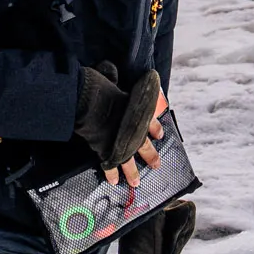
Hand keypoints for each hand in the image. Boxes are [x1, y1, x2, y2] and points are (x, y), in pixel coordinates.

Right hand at [104, 73, 168, 188]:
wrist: (93, 102)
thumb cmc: (101, 87)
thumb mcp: (111, 79)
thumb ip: (112, 78)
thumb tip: (108, 70)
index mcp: (136, 112)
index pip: (150, 121)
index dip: (155, 129)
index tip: (160, 135)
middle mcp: (132, 129)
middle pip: (144, 147)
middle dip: (151, 157)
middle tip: (157, 166)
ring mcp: (121, 142)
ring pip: (130, 161)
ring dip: (133, 173)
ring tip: (136, 183)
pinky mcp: (108, 150)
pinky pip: (111, 165)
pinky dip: (111, 173)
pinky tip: (113, 181)